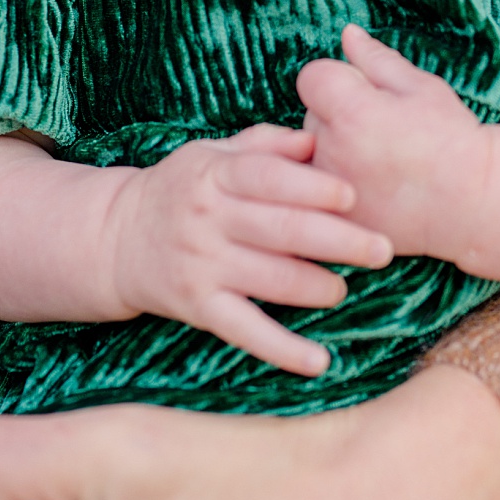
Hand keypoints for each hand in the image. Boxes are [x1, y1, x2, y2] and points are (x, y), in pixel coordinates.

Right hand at [111, 125, 388, 375]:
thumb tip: (316, 137)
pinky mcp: (197, 306)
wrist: (117, 238)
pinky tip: (319, 361)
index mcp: (214, 175)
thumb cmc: (182, 190)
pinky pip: (246, 331)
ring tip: (342, 288)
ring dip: (319, 287)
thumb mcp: (212, 155)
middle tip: (382, 250)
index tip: (354, 195)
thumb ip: (265, 145)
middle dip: (339, 241)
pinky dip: (283, 350)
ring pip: (273, 281)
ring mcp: (201, 264)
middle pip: (283, 231)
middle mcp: (206, 218)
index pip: (268, 178)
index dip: (314, 187)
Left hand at [296, 27, 490, 261]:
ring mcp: (329, 189)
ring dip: (331, 152)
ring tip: (376, 163)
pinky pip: (315, 189)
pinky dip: (332, 186)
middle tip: (382, 136)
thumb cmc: (452, 140)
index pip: (313, 77)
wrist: (473, 204)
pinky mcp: (331, 217)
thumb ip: (376, 59)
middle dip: (337, 117)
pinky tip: (368, 187)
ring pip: (310, 154)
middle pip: (310, 115)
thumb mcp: (422, 88)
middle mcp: (332, 151)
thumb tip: (347, 33)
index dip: (340, 81)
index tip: (368, 96)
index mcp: (352, 112)